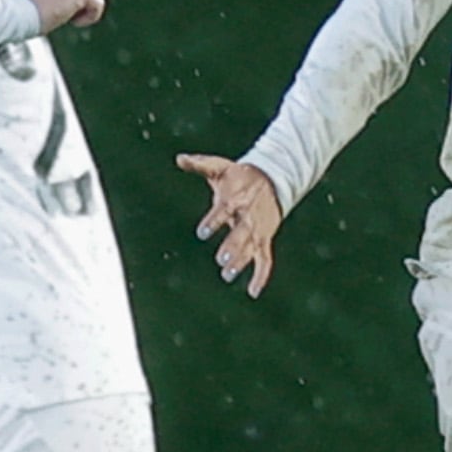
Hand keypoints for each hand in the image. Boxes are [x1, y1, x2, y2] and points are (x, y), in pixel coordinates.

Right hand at [27, 0, 104, 31]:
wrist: (20, 14)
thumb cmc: (22, 14)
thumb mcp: (35, 0)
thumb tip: (61, 7)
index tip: (49, 10)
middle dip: (70, 3)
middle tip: (54, 15)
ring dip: (76, 11)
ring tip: (60, 18)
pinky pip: (97, 5)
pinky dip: (90, 17)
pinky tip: (73, 22)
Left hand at [177, 152, 283, 295]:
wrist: (272, 179)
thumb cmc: (239, 176)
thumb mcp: (220, 167)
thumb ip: (199, 164)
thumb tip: (179, 158)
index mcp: (236, 199)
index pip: (224, 211)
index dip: (214, 221)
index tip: (202, 233)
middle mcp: (248, 216)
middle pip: (242, 233)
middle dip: (233, 246)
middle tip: (221, 260)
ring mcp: (258, 229)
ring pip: (252, 248)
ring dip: (242, 262)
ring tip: (227, 274)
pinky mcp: (265, 239)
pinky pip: (265, 260)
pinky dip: (261, 276)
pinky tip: (253, 292)